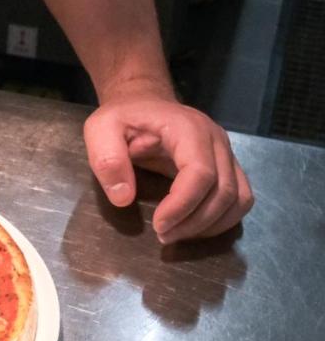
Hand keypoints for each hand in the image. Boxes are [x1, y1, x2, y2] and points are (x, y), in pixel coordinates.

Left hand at [83, 98, 253, 242]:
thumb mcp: (100, 129)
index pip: (200, 173)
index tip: (159, 226)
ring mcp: (227, 153)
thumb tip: (123, 198)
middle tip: (164, 236)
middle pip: (224, 190)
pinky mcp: (228, 166)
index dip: (183, 205)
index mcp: (189, 128)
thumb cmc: (123, 117)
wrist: (143, 104)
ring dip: (211, 224)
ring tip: (177, 234)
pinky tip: (194, 227)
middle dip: (195, 221)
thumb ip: (107, 159)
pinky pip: (240, 198)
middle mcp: (216, 140)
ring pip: (238, 198)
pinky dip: (222, 219)